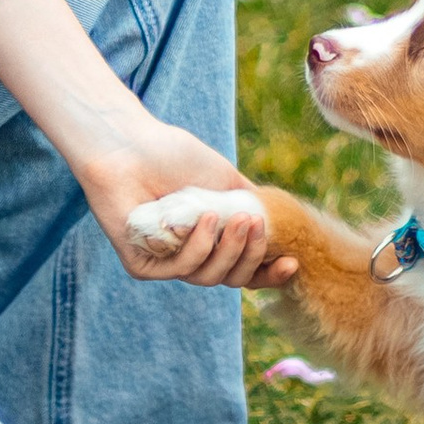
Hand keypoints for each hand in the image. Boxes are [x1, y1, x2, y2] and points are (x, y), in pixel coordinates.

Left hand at [83, 130, 298, 290]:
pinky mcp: (142, 265)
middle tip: (256, 224)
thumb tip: (286, 224)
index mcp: (211, 242)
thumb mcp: (226, 180)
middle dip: (251, 255)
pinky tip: (206, 217)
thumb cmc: (175, 157)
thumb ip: (252, 204)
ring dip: (229, 248)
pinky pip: (180, 269)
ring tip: (237, 218)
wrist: (130, 145)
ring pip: (209, 277)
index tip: (293, 262)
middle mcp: (189, 257)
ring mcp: (165, 263)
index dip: (270, 274)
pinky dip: (198, 245)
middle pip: (231, 279)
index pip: (244, 271)